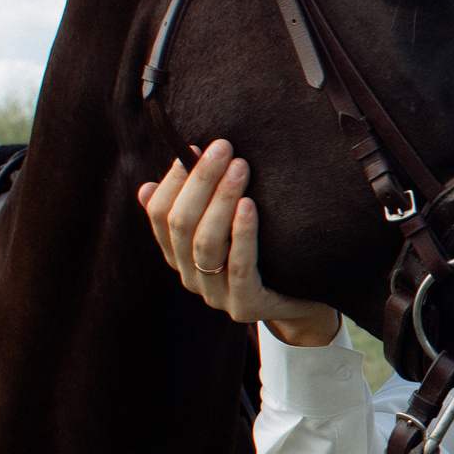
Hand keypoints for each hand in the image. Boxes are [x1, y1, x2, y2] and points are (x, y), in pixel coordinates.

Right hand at [137, 140, 340, 346]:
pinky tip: (249, 205)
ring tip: (240, 168)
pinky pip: (240, 266)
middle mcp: (191, 277)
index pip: (159, 215)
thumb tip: (147, 186)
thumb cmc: (267, 252)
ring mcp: (216, 296)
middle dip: (201, 181)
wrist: (306, 299)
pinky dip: (242, 233)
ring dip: (221, 200)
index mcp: (180, 255)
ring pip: (207, 244)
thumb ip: (199, 208)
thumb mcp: (229, 228)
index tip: (193, 148)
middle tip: (223, 147)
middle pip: (182, 224)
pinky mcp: (246, 306)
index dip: (173, 181)